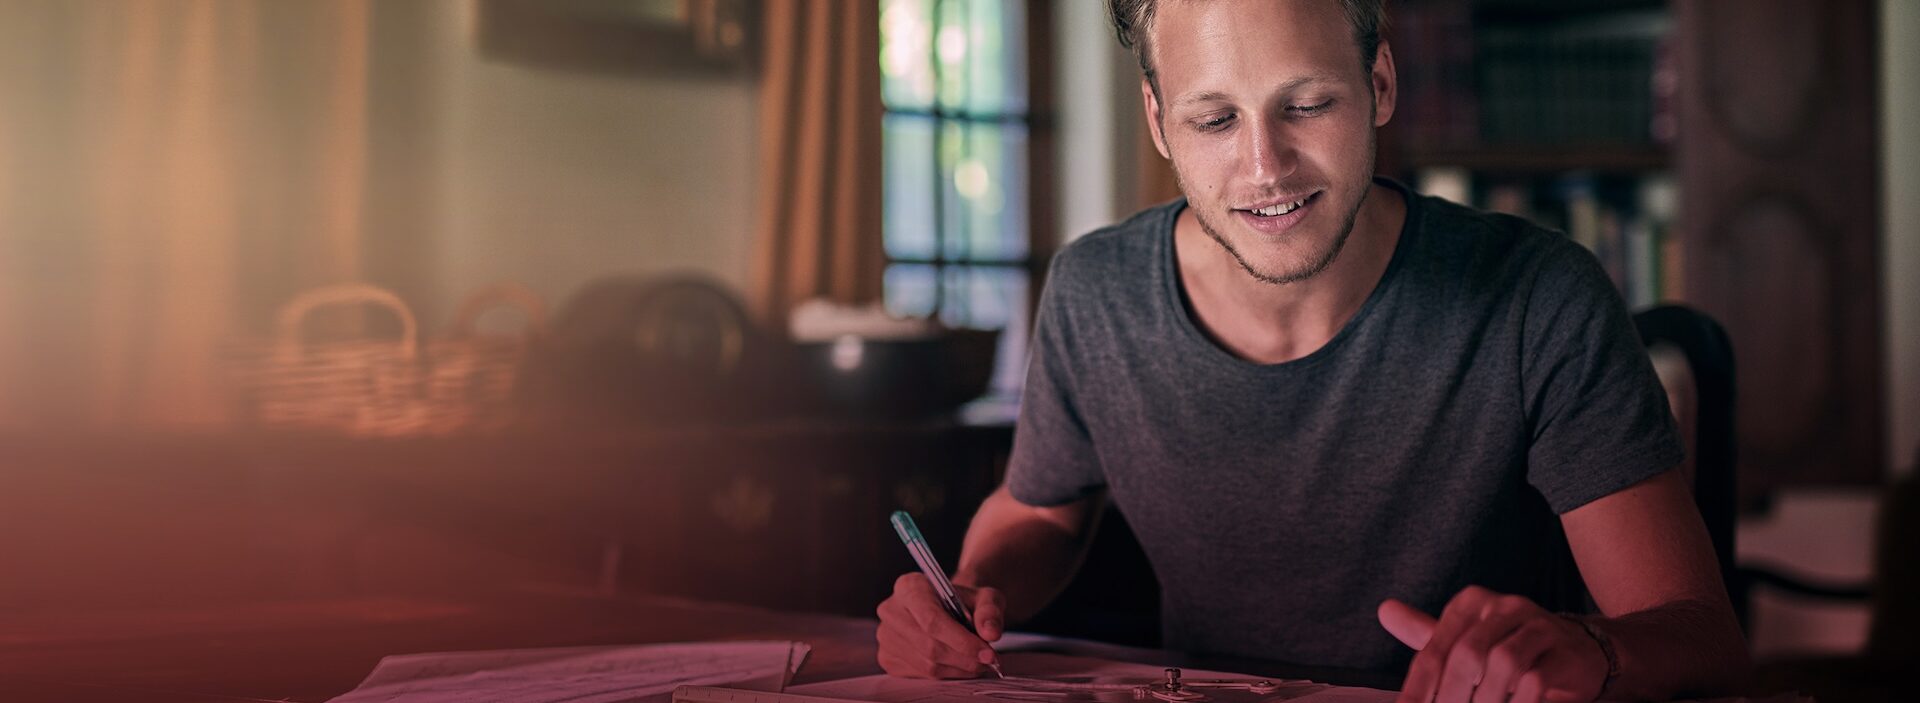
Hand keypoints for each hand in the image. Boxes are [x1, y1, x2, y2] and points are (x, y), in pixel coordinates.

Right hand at [875, 573, 1005, 678]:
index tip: (987, 653)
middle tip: (988, 661)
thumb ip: (989, 611)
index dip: (961, 640)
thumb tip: (990, 633)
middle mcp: (890, 610)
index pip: (932, 619)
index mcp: (909, 587)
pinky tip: (959, 665)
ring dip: (958, 669)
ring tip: (977, 663)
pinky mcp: (888, 657)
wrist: (946, 608)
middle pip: (929, 645)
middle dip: (964, 658)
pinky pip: (921, 676)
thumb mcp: (984, 596)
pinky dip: (946, 675)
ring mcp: (885, 636)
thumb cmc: (963, 602)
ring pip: (927, 665)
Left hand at [1378, 586, 1606, 702]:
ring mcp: (1538, 626)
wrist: (1579, 654)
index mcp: (1472, 603)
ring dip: (1486, 699)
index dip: (1417, 689)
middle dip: (1451, 696)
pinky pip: (1535, 680)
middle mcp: (1504, 606)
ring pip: (1502, 664)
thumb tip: (1384, 610)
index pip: (1434, 649)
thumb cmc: (1510, 650)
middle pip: (1466, 655)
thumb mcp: (1467, 641)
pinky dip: (1517, 702)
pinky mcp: (1564, 650)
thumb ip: (1427, 635)